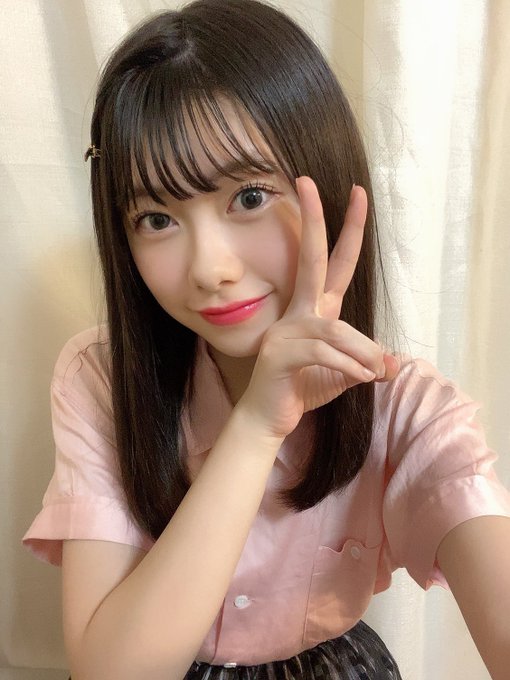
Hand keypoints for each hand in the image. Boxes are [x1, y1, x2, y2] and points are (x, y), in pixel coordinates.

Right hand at [238, 176, 398, 438]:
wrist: (269, 417)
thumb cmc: (303, 388)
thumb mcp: (344, 373)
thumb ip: (366, 363)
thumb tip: (395, 363)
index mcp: (315, 309)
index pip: (333, 261)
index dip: (348, 229)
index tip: (358, 193)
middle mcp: (299, 311)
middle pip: (311, 258)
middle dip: (314, 219)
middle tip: (308, 181)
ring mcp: (285, 330)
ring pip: (335, 327)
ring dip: (362, 351)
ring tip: (377, 373)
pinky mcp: (279, 353)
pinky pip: (323, 351)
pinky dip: (348, 364)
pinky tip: (362, 378)